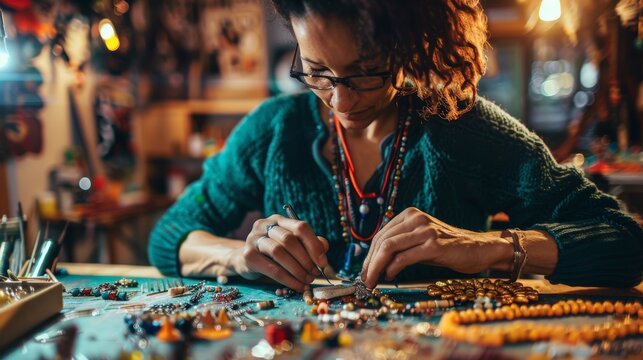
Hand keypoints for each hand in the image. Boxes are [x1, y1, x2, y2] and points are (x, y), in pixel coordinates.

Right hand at [237, 215, 328, 291]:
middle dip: (305, 259)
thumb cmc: (274, 253)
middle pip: (289, 239)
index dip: (314, 245)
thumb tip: (324, 247)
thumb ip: (310, 244)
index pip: (300, 227)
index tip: (323, 262)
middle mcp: (265, 225)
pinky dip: (287, 279)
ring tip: (307, 280)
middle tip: (314, 274)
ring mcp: (254, 239)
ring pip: (278, 252)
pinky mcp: (248, 255)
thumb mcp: (293, 246)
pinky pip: (271, 268)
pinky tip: (297, 286)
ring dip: (297, 269)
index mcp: (279, 220)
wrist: (245, 260)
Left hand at [361, 208, 510, 288]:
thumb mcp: (419, 242)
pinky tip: (390, 276)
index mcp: (409, 215)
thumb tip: (375, 263)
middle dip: (369, 263)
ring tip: (373, 281)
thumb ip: (400, 246)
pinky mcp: (434, 244)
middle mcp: (416, 219)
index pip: (380, 235)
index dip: (369, 255)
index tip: (364, 272)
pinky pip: (405, 256)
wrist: (478, 249)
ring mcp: (425, 231)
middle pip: (382, 241)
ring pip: (389, 247)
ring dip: (376, 267)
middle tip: (365, 280)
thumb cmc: (447, 248)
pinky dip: (393, 268)